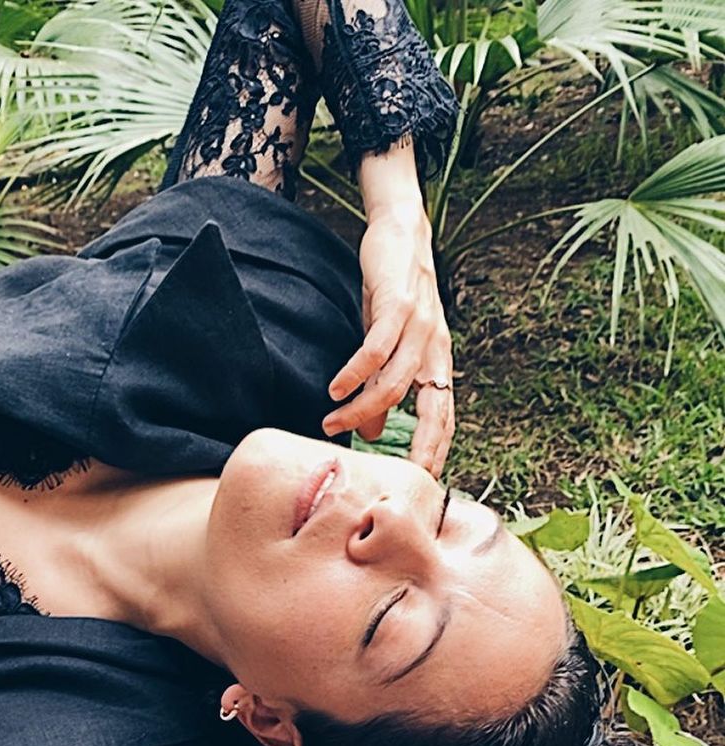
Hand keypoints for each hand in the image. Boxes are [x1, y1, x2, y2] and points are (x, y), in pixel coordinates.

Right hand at [322, 201, 453, 477]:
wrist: (401, 231)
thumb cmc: (394, 292)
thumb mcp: (391, 345)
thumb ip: (385, 388)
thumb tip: (377, 434)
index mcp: (437, 361)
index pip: (443, 417)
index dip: (435, 452)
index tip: (421, 485)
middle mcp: (435, 348)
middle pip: (432, 411)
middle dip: (416, 448)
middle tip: (392, 478)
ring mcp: (420, 326)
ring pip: (393, 383)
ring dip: (360, 409)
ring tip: (330, 423)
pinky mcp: (398, 305)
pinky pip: (375, 349)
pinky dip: (354, 373)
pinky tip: (335, 388)